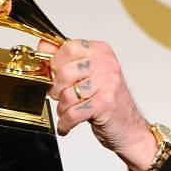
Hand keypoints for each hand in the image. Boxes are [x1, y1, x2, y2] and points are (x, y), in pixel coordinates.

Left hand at [38, 39, 157, 170]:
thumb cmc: (106, 100)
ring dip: (62, 109)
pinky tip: (66, 125)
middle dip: (56, 90)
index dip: (55, 64)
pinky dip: (65, 123)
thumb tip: (43, 45)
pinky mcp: (105, 103)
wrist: (128, 125)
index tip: (54, 75)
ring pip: (67, 95)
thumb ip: (65, 59)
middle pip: (64, 73)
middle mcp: (106, 64)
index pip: (68, 47)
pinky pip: (73, 114)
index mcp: (100, 51)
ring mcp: (108, 83)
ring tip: (68, 112)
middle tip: (61, 97)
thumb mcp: (87, 74)